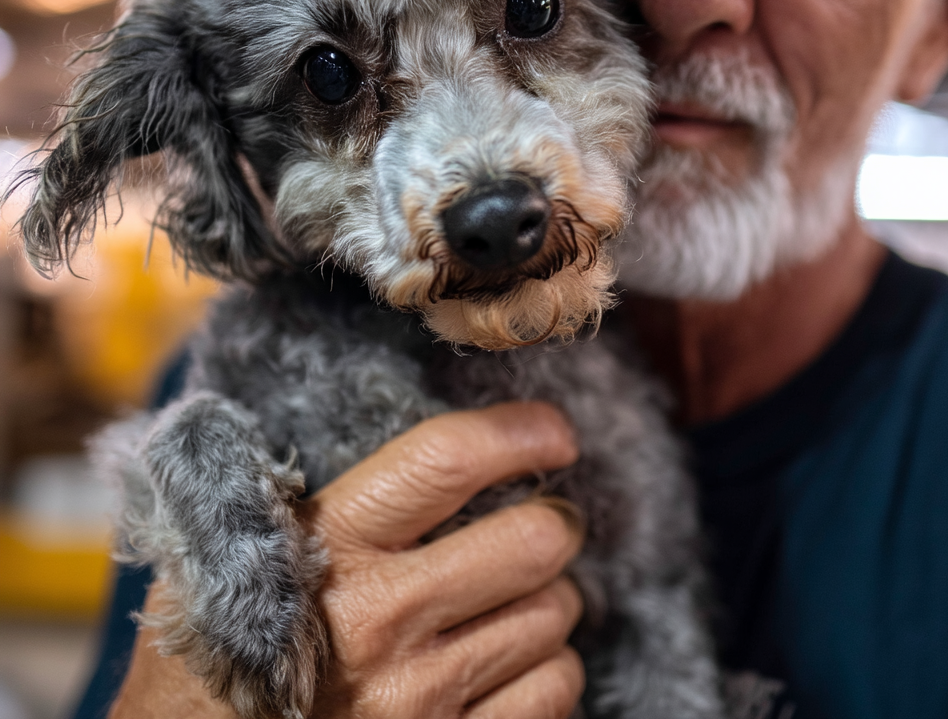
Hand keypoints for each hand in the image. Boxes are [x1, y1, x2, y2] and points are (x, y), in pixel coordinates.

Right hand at [108, 402, 584, 718]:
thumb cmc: (216, 648)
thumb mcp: (237, 551)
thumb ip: (323, 494)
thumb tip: (427, 448)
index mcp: (329, 543)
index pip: (447, 461)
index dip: (518, 434)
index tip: (554, 432)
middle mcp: (380, 617)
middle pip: (534, 539)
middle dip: (552, 523)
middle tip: (540, 524)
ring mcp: (419, 697)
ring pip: (554, 613)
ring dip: (545, 598)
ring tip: (506, 600)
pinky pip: (554, 689)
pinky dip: (546, 667)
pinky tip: (505, 662)